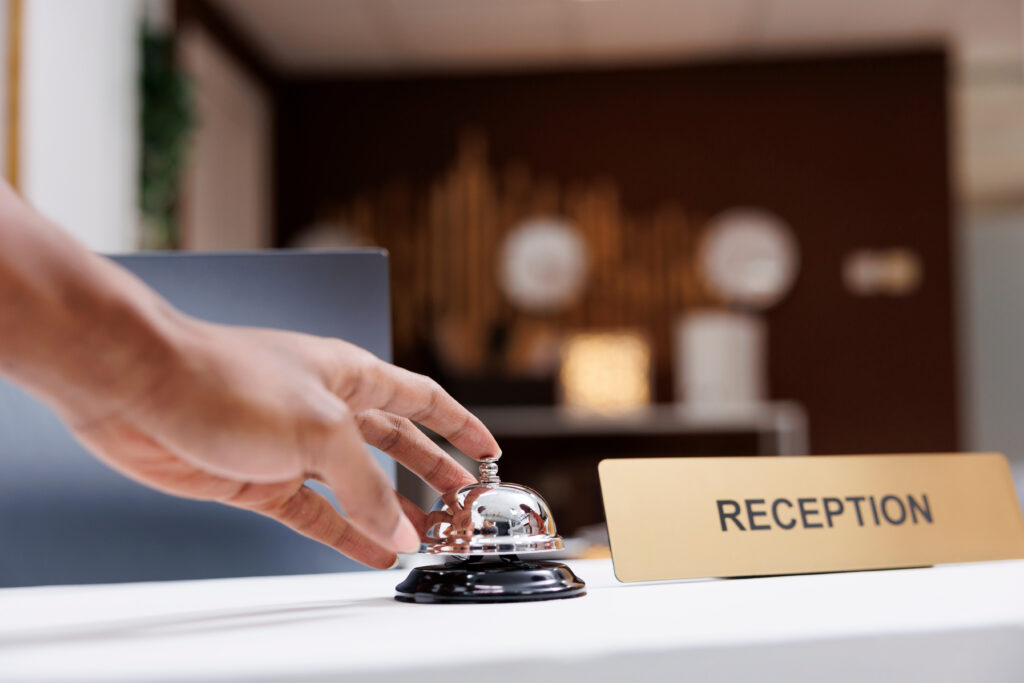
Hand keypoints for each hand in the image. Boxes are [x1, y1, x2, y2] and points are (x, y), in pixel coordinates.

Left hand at [67, 315, 499, 568]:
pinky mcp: (259, 478)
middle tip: (461, 505)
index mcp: (350, 375)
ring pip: (357, 485)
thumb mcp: (319, 429)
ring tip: (423, 541)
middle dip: (430, 474)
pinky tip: (370, 552)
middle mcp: (326, 408)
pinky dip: (345, 534)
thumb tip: (396, 528)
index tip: (488, 450)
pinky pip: (316, 513)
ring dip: (391, 513)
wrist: (140, 387)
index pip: (420, 399)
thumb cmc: (225, 379)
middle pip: (395, 444)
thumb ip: (364, 483)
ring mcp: (293, 446)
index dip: (458, 425)